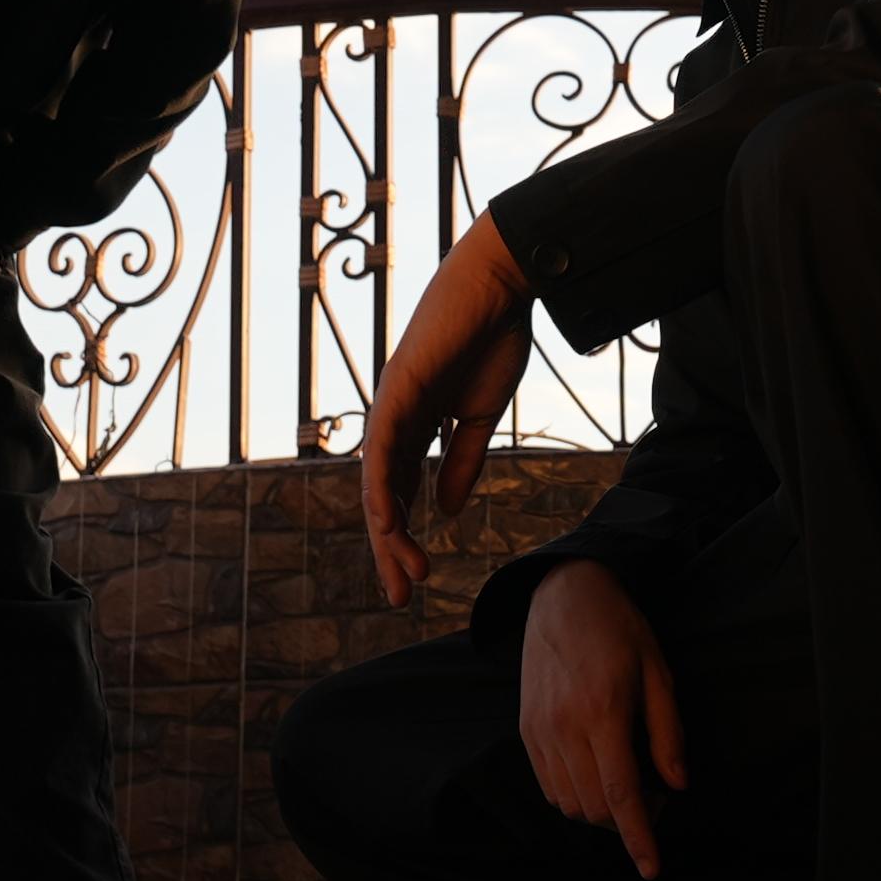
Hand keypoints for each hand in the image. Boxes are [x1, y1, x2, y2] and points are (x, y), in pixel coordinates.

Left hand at [359, 212, 535, 605]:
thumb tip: (446, 510)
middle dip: (391, 548)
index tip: (418, 578)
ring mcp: (392, 404)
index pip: (404, 491)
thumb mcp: (480, 417)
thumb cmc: (493, 338)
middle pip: (384, 495)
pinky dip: (381, 485)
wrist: (502, 285)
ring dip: (388, 531)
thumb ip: (461, 461)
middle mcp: (396, 419)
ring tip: (404, 572)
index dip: (407, 536)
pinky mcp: (397, 387)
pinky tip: (385, 522)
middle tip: (400, 595)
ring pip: (378, 480)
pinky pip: (381, 446)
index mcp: (418, 426)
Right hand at [519, 561, 688, 879]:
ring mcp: (539, 731)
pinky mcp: (525, 730)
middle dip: (627, 820)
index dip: (638, 837)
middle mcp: (565, 727)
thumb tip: (677, 785)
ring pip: (569, 803)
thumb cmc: (619, 630)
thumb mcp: (659, 673)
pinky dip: (574, 796)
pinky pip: (548, 786)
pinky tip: (596, 774)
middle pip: (595, 806)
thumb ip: (668, 734)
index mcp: (604, 712)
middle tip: (656, 796)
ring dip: (600, 811)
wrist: (563, 596)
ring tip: (627, 781)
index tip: (651, 868)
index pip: (621, 795)